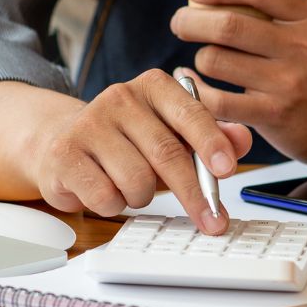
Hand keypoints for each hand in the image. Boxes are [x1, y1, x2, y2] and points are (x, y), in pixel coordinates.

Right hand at [26, 69, 251, 233]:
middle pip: (166, 153)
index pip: (190, 113)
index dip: (211, 143)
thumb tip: (242, 140)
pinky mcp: (64, 154)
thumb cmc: (129, 142)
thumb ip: (211, 137)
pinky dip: (115, 204)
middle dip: (194, 194)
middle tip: (212, 221)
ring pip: (137, 181)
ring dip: (144, 197)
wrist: (64, 143)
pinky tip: (106, 189)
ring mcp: (88, 124)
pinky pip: (106, 197)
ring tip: (133, 186)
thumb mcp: (173, 135)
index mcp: (154, 86)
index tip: (227, 170)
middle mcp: (120, 97)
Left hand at [170, 0, 306, 168]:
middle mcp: (302, 46)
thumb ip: (281, 12)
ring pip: (217, 60)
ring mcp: (288, 83)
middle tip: (180, 21)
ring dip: (199, 57)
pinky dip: (196, 90)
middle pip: (228, 24)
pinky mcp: (275, 116)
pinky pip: (219, 101)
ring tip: (201, 58)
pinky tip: (191, 85)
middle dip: (191, 20)